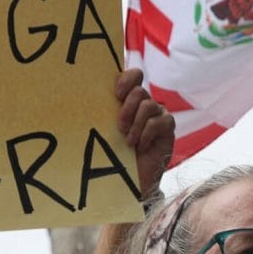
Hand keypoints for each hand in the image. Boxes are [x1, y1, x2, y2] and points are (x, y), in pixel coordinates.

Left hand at [115, 69, 173, 198]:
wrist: (131, 178)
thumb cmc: (114, 153)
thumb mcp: (105, 130)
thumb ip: (104, 112)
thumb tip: (84, 98)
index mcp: (128, 99)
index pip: (133, 75)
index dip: (126, 80)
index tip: (116, 95)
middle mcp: (144, 103)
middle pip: (139, 91)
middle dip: (127, 109)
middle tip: (119, 127)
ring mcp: (158, 113)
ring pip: (148, 106)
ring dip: (136, 125)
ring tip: (128, 142)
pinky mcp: (167, 126)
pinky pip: (159, 121)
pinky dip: (147, 134)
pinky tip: (141, 147)